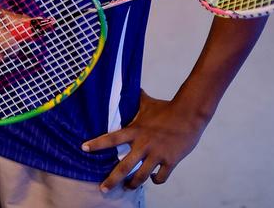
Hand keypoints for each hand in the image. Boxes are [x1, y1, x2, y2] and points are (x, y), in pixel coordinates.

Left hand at [82, 90, 207, 192]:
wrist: (189, 114)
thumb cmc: (166, 108)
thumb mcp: (147, 102)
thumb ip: (135, 98)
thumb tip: (128, 84)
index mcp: (135, 131)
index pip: (111, 138)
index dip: (97, 144)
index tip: (84, 149)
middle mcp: (144, 144)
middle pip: (124, 167)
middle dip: (112, 180)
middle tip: (103, 189)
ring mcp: (157, 154)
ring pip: (141, 176)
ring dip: (132, 184)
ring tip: (127, 187)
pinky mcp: (170, 161)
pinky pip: (160, 177)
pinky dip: (155, 180)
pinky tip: (152, 179)